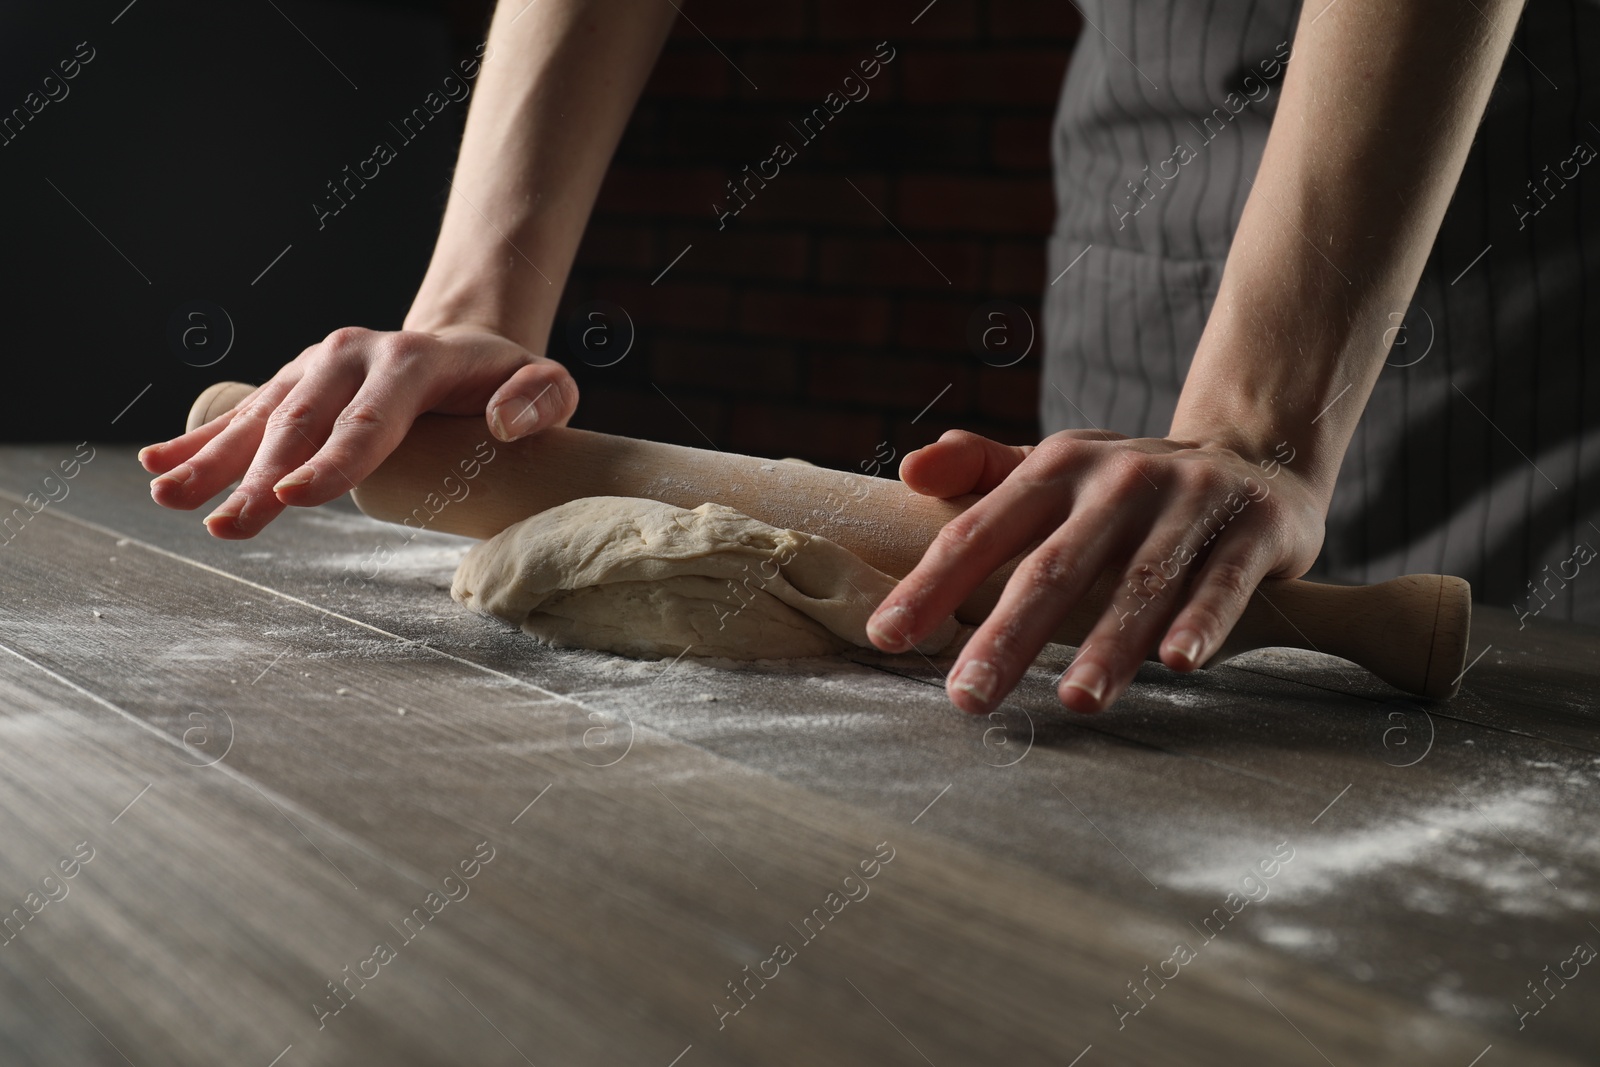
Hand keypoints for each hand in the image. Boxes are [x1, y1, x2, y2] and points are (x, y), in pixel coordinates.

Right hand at [140, 326, 577, 538]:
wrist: (462, 339)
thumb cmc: (506, 377)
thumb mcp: (547, 379)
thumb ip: (543, 397)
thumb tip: (506, 424)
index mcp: (410, 360)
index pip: (369, 420)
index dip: (333, 461)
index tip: (296, 498)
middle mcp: (352, 355)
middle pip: (302, 424)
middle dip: (261, 478)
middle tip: (229, 526)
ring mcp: (316, 367)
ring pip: (262, 418)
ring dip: (214, 460)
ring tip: (171, 497)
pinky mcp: (294, 381)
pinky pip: (243, 411)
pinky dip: (201, 436)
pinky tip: (160, 462)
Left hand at [864, 429, 1325, 713]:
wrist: (1257, 457)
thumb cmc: (1130, 485)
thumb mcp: (1056, 466)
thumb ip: (979, 470)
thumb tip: (908, 473)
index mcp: (1056, 468)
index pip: (982, 530)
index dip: (933, 583)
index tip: (886, 637)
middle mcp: (1118, 481)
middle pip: (1054, 566)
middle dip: (1008, 634)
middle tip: (967, 696)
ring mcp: (1189, 501)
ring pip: (1141, 582)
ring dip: (1108, 644)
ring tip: (1076, 701)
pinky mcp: (1253, 528)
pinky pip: (1223, 581)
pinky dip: (1202, 620)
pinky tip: (1178, 662)